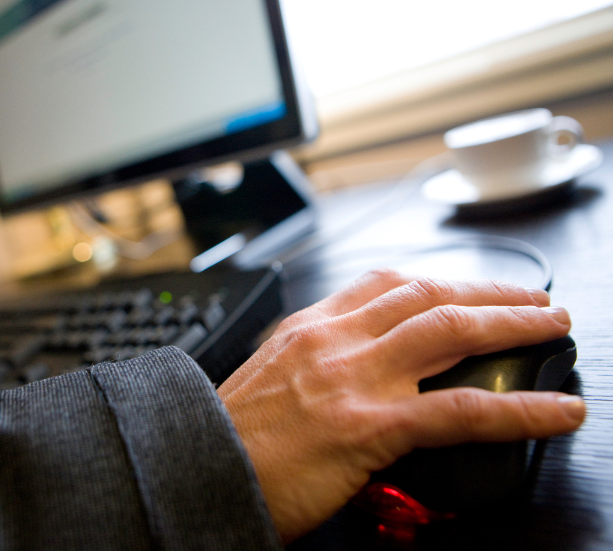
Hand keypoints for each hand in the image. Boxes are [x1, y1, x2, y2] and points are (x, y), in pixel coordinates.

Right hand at [217, 270, 585, 542]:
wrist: (195, 470)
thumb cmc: (228, 436)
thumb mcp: (267, 379)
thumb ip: (312, 363)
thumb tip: (353, 371)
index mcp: (307, 328)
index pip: (384, 284)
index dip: (438, 280)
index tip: (466, 287)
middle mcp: (332, 340)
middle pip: (426, 293)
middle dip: (487, 292)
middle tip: (530, 298)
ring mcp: (352, 379)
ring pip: (449, 330)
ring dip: (511, 323)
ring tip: (551, 326)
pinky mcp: (368, 427)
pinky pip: (461, 411)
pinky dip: (519, 409)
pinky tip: (555, 412)